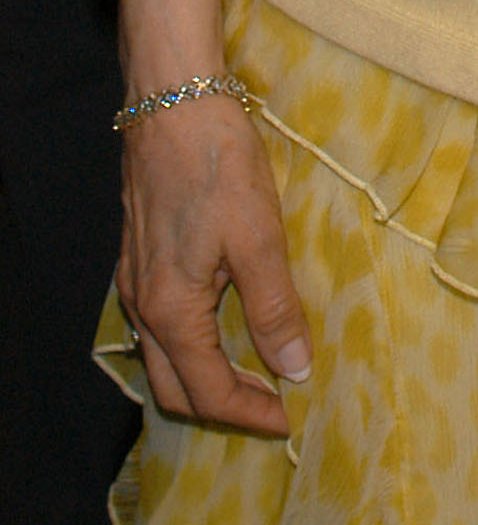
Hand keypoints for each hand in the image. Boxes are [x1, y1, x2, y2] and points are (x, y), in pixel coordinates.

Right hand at [117, 96, 310, 434]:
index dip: (250, 414)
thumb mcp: (258, 237)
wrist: (173, 102)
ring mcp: (136, 282)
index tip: (290, 422)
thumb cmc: (217, 165)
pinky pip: (159, 326)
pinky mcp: (140, 258)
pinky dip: (191, 346)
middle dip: (221, 408)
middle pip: (174, 387)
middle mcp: (143, 307)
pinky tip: (223, 329)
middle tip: (272, 408)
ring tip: (253, 376)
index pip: (207, 392)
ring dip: (203, 378)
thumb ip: (274, 308)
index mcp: (171, 311)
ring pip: (163, 358)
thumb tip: (294, 369)